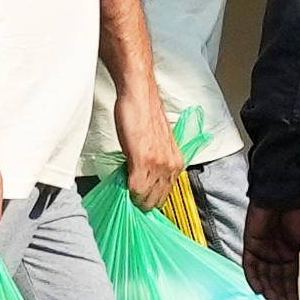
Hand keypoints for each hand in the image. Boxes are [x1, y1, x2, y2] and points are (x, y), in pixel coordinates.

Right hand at [115, 85, 181, 212]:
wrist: (139, 97)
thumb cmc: (144, 115)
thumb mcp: (157, 144)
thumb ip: (154, 163)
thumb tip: (145, 178)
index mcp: (176, 162)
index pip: (165, 194)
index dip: (150, 199)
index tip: (140, 200)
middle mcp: (170, 165)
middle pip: (157, 200)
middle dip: (143, 202)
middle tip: (131, 200)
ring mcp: (157, 164)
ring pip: (146, 197)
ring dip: (134, 198)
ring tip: (126, 194)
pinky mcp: (142, 160)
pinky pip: (135, 187)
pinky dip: (128, 190)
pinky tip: (123, 186)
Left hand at [244, 202, 299, 299]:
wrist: (283, 196)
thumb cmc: (298, 213)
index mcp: (289, 254)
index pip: (289, 278)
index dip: (291, 292)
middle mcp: (275, 255)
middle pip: (275, 280)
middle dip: (278, 295)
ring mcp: (261, 251)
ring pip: (262, 276)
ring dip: (267, 290)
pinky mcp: (250, 245)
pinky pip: (249, 265)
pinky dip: (253, 278)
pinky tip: (258, 290)